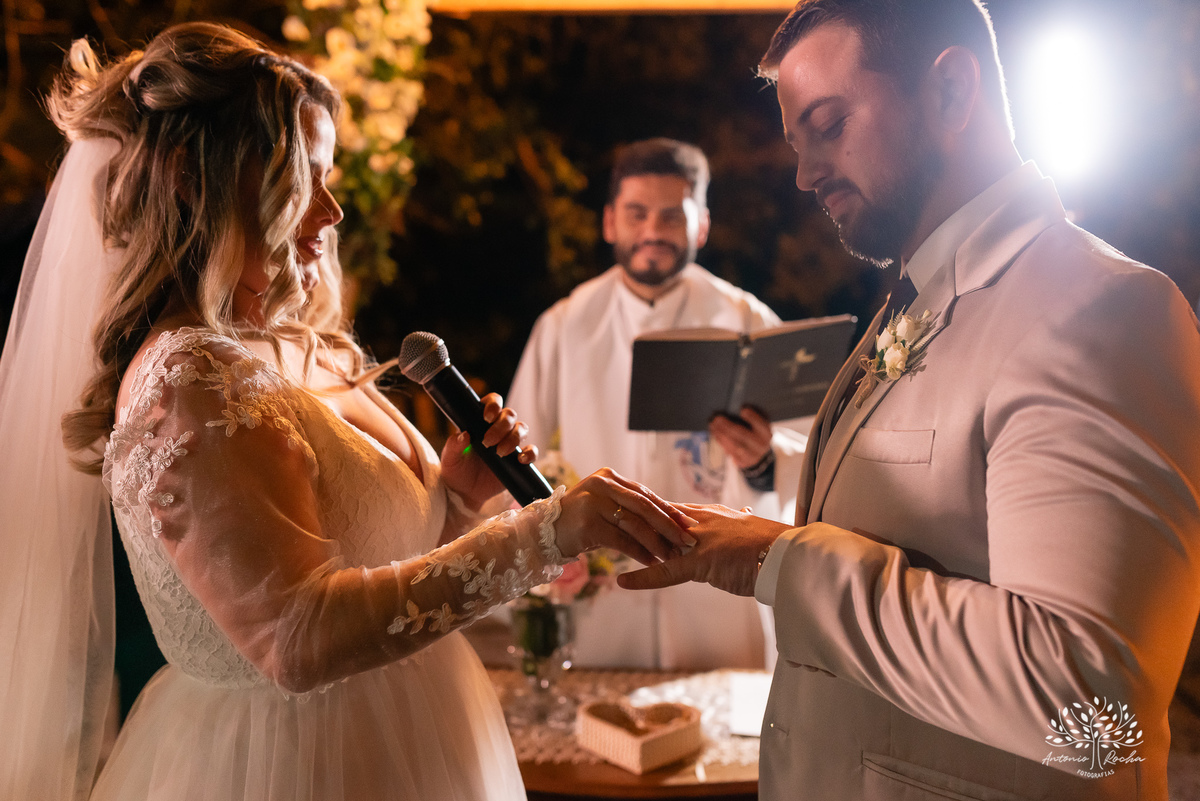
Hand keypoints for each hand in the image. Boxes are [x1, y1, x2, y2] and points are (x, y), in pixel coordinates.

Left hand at [439, 393, 534, 509]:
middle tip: (488, 442)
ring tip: (499, 453)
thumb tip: (464, 435)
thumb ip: (454, 445)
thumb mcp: (450, 458)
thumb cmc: (456, 471)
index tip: (487, 417)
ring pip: (522, 429)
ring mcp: (510, 443)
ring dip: (513, 438)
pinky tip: (521, 460)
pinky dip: (530, 453)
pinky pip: (531, 450)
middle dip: (501, 426)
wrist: (466, 493)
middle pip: (509, 415)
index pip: (492, 402)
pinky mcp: (518, 459)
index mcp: (480, 422)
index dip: (493, 404)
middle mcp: (498, 429)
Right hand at [556, 468, 698, 564]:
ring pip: (634, 524)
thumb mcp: (604, 507)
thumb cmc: (580, 522)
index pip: (645, 494)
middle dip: (669, 525)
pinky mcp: (588, 524)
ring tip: (673, 556)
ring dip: (657, 542)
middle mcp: (601, 486)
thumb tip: (670, 518)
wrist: (544, 534)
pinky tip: (651, 562)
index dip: (668, 509)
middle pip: (644, 506)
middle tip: (688, 540)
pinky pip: (621, 540)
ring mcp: (593, 504)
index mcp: (609, 478)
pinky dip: (639, 552)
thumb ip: (629, 507)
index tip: (688, 523)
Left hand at [617, 504, 789, 596]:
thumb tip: (743, 512)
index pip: (674, 509)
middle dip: (631, 519)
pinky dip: (642, 577)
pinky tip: (622, 582)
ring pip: (657, 540)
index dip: (650, 510)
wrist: (790, 556)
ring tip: (602, 541)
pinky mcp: (701, 563)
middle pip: (658, 518)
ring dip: (630, 542)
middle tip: (605, 517)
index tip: (628, 506)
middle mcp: (703, 522)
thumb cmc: (777, 546)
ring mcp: (700, 542)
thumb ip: (741, 522)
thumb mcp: (754, 529)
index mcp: (715, 514)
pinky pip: (665, 571)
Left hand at [709, 406, 772, 468]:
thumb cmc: (755, 432)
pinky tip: (715, 432)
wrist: (759, 454)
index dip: (753, 417)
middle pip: (744, 436)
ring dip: (721, 434)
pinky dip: (720, 440)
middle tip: (717, 418)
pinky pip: (729, 451)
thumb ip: (753, 415)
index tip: (743, 409)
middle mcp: (760, 446)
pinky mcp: (742, 462)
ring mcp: (751, 456)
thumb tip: (740, 408)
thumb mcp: (758, 423)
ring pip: (734, 445)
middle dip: (729, 427)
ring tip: (713, 424)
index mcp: (766, 433)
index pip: (761, 424)